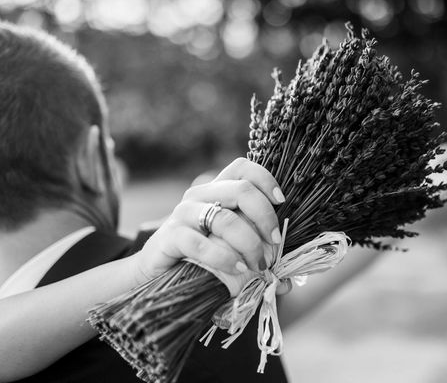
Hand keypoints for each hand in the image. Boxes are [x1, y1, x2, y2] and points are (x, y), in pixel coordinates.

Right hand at [131, 158, 285, 285]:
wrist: (156, 279)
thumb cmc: (201, 262)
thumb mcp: (234, 253)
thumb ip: (260, 260)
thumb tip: (286, 283)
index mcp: (218, 191)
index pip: (242, 167)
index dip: (265, 179)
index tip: (280, 202)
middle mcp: (200, 196)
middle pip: (241, 190)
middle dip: (265, 217)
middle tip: (275, 243)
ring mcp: (183, 214)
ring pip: (225, 218)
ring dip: (248, 243)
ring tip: (258, 265)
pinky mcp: (168, 237)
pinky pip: (200, 243)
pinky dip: (224, 257)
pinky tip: (237, 269)